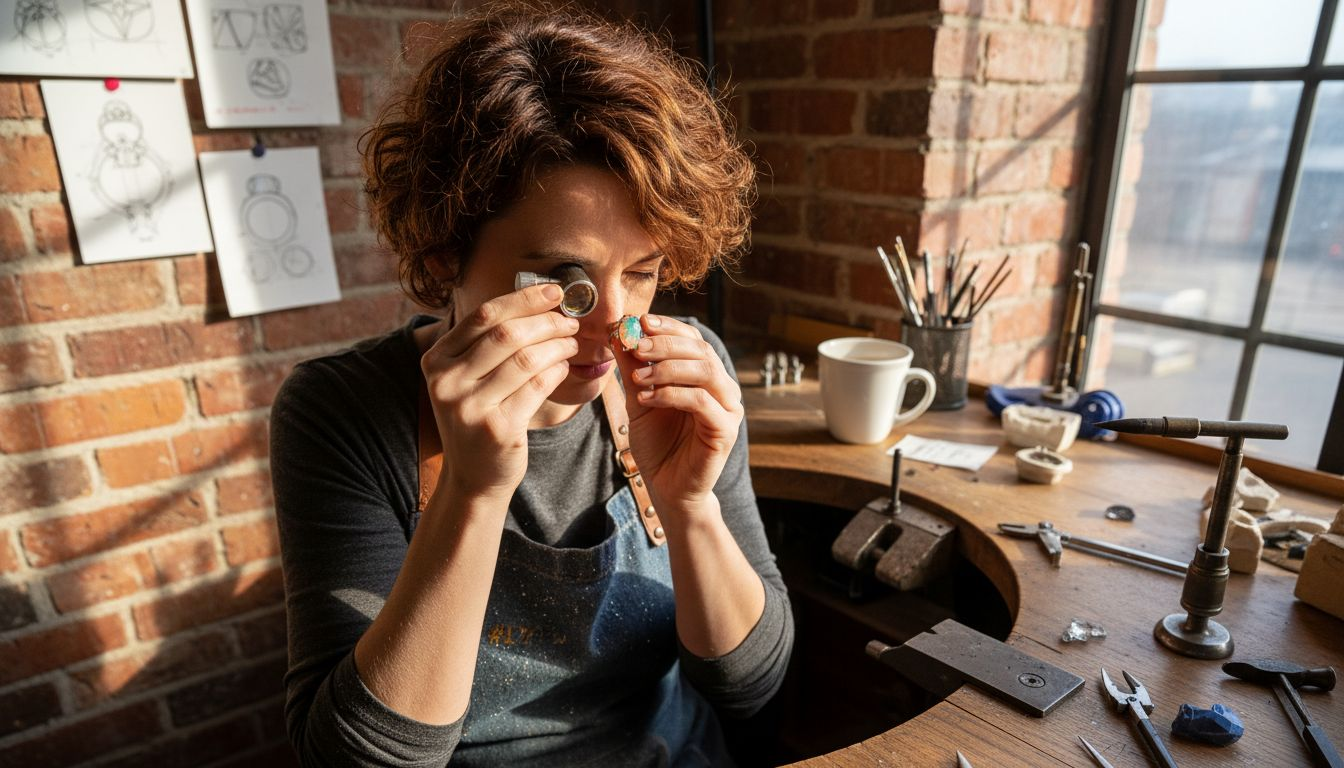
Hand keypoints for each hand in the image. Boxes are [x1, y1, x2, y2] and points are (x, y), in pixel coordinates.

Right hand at [421, 284, 578, 502]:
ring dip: (557, 346)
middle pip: (506, 334)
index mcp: (436, 360)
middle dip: (546, 322)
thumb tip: (539, 301)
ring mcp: (469, 407)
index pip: (483, 315)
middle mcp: (446, 382)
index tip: (554, 292)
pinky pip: (537, 387)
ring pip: (526, 359)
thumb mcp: (467, 379)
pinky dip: (557, 371)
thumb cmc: (479, 417)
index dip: (523, 299)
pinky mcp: (497, 429)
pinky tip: (564, 368)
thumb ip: (487, 343)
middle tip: (570, 322)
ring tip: (571, 344)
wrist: (473, 477)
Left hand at [612, 316, 742, 514]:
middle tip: (636, 346)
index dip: (669, 327)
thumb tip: (619, 331)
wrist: (667, 488)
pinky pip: (701, 402)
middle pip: (701, 351)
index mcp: (706, 376)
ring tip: (638, 377)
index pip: (693, 340)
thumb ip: (632, 368)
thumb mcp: (639, 399)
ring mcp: (728, 409)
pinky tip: (646, 398)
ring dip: (668, 368)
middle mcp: (723, 388)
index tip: (640, 322)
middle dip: (665, 344)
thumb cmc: (657, 444)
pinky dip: (671, 394)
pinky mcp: (725, 431)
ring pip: (705, 372)